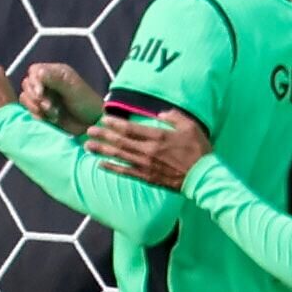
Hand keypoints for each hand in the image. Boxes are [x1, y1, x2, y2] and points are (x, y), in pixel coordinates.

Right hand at [20, 62, 103, 134]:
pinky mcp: (42, 110)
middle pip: (27, 84)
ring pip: (26, 97)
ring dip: (36, 107)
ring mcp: (44, 96)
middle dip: (35, 97)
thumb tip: (37, 72)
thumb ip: (55, 79)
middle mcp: (47, 82)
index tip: (41, 93)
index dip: (34, 82)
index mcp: (55, 73)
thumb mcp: (73, 89)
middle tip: (49, 106)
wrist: (92, 124)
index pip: (34, 71)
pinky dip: (37, 115)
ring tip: (53, 114)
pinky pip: (29, 110)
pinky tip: (50, 119)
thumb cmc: (86, 103)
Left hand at [85, 109, 209, 188]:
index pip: (130, 128)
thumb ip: (174, 117)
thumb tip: (159, 113)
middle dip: (103, 136)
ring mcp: (146, 165)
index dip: (115, 123)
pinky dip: (112, 168)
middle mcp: (148, 151)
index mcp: (158, 136)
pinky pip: (125, 172)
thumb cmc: (199, 150)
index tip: (103, 119)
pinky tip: (101, 164)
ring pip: (119, 156)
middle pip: (120, 142)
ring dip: (102, 150)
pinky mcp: (147, 177)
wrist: (202, 177)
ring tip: (88, 146)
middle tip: (89, 131)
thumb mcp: (191, 126)